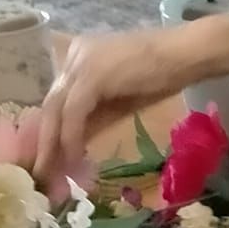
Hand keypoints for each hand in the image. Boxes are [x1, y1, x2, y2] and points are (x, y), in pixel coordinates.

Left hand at [33, 14, 228, 186]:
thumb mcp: (122, 100)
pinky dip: (71, 137)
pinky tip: (74, 158)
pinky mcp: (91, 76)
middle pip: (50, 104)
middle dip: (45, 141)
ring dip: (52, 144)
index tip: (51, 159)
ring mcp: (80, 64)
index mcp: (79, 58)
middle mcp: (73, 57)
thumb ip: (97, 116)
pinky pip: (73, 113)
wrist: (186, 55)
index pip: (58, 99)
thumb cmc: (164, 74)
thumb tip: (77, 144)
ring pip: (55, 109)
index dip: (52, 131)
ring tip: (51, 172)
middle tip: (42, 172)